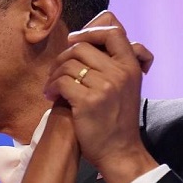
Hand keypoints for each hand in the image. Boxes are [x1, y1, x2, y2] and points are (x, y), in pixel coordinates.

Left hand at [43, 10, 157, 182]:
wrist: (119, 151)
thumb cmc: (118, 119)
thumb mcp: (127, 86)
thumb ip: (117, 61)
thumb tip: (102, 30)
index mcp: (131, 66)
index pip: (113, 31)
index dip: (90, 31)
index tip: (75, 41)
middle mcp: (120, 73)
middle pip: (82, 46)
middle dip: (64, 56)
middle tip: (58, 71)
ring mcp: (105, 87)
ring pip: (69, 63)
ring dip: (54, 74)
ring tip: (52, 86)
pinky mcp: (88, 102)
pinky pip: (62, 82)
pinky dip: (51, 87)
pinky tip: (51, 96)